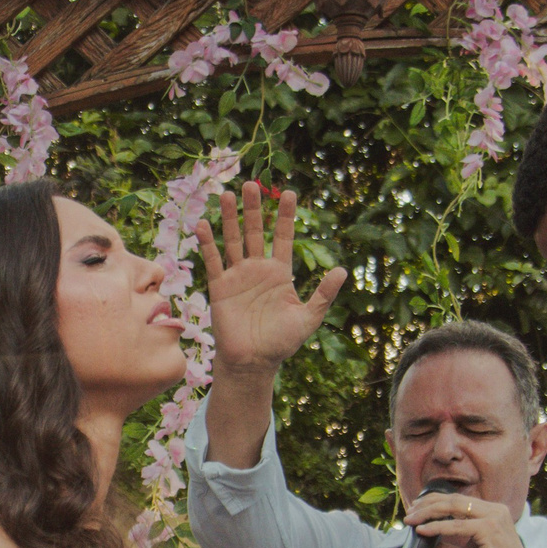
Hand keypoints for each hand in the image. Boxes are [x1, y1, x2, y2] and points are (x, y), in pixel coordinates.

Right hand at [194, 183, 347, 376]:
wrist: (254, 362)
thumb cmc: (282, 342)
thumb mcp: (309, 318)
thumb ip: (323, 294)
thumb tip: (342, 270)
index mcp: (280, 273)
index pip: (282, 237)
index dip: (284, 216)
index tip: (288, 193)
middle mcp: (257, 270)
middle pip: (254, 232)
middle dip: (253, 209)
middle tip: (252, 184)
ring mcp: (237, 277)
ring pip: (233, 241)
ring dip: (230, 219)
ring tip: (228, 195)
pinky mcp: (220, 288)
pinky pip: (213, 262)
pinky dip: (208, 244)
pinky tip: (204, 225)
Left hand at [401, 490, 546, 547]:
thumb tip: (425, 545)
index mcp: (491, 512)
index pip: (458, 500)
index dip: (434, 502)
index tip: (416, 509)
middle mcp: (494, 510)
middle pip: (453, 499)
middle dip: (427, 504)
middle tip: (409, 513)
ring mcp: (493, 517)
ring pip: (453, 508)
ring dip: (428, 513)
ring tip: (411, 520)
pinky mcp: (489, 528)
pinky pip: (456, 526)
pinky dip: (437, 527)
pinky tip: (422, 531)